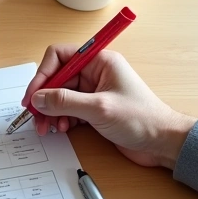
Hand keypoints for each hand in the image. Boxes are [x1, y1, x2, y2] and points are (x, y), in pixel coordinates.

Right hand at [22, 45, 196, 168]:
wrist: (163, 143)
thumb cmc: (143, 119)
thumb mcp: (99, 109)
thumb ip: (65, 101)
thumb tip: (38, 98)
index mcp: (100, 61)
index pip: (60, 56)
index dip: (43, 74)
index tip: (34, 95)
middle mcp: (95, 72)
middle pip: (57, 78)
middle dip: (44, 98)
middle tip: (35, 116)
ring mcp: (94, 91)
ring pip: (60, 96)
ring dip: (51, 111)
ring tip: (48, 127)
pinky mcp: (94, 109)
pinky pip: (68, 109)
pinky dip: (61, 118)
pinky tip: (63, 128)